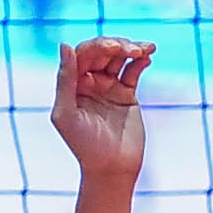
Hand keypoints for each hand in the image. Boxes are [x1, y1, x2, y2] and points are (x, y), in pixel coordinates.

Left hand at [51, 37, 153, 183]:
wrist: (111, 168)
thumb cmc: (84, 145)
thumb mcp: (66, 113)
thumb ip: (65, 79)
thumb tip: (65, 43)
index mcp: (72, 84)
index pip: (83, 54)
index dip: (97, 46)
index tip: (112, 48)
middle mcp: (88, 82)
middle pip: (102, 52)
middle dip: (117, 45)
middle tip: (131, 49)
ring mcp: (108, 87)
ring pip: (119, 58)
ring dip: (131, 48)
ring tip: (144, 49)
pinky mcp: (126, 95)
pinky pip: (133, 71)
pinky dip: (140, 61)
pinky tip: (147, 57)